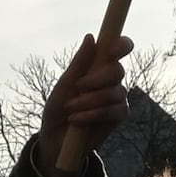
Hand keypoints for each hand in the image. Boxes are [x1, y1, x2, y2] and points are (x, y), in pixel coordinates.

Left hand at [37, 33, 134, 176]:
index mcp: (99, 66)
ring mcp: (117, 97)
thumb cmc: (58, 108)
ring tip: (71, 109)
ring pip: (115, 92)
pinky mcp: (119, 115)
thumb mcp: (63, 85)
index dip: (121, 45)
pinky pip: (115, 110)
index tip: (111, 51)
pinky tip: (78, 120)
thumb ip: (79, 63)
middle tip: (78, 87)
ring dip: (90, 101)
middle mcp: (111, 80)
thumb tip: (91, 37)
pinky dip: (94, 114)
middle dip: (98, 79)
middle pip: (118, 70)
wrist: (55, 139)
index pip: (119, 48)